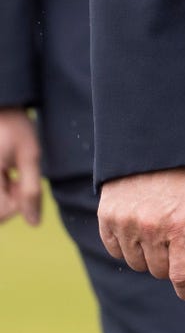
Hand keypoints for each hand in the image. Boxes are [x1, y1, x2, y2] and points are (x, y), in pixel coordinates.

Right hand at [0, 108, 41, 224]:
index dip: (20, 203)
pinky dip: (1, 189)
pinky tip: (5, 172)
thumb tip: (34, 223)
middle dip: (13, 201)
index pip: (3, 213)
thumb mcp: (30, 155)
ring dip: (7, 195)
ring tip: (12, 172)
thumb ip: (31, 190)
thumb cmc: (14, 127)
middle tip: (20, 177)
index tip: (25, 180)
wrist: (1, 108)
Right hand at [98, 166, 184, 302]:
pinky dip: (127, 246)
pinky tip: (138, 226)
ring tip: (157, 227)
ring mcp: (126, 223)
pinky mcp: (107, 218)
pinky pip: (116, 252)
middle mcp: (151, 227)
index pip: (181, 276)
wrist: (156, 147)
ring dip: (148, 254)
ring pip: (137, 264)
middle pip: (159, 272)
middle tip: (175, 238)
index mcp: (180, 225)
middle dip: (170, 261)